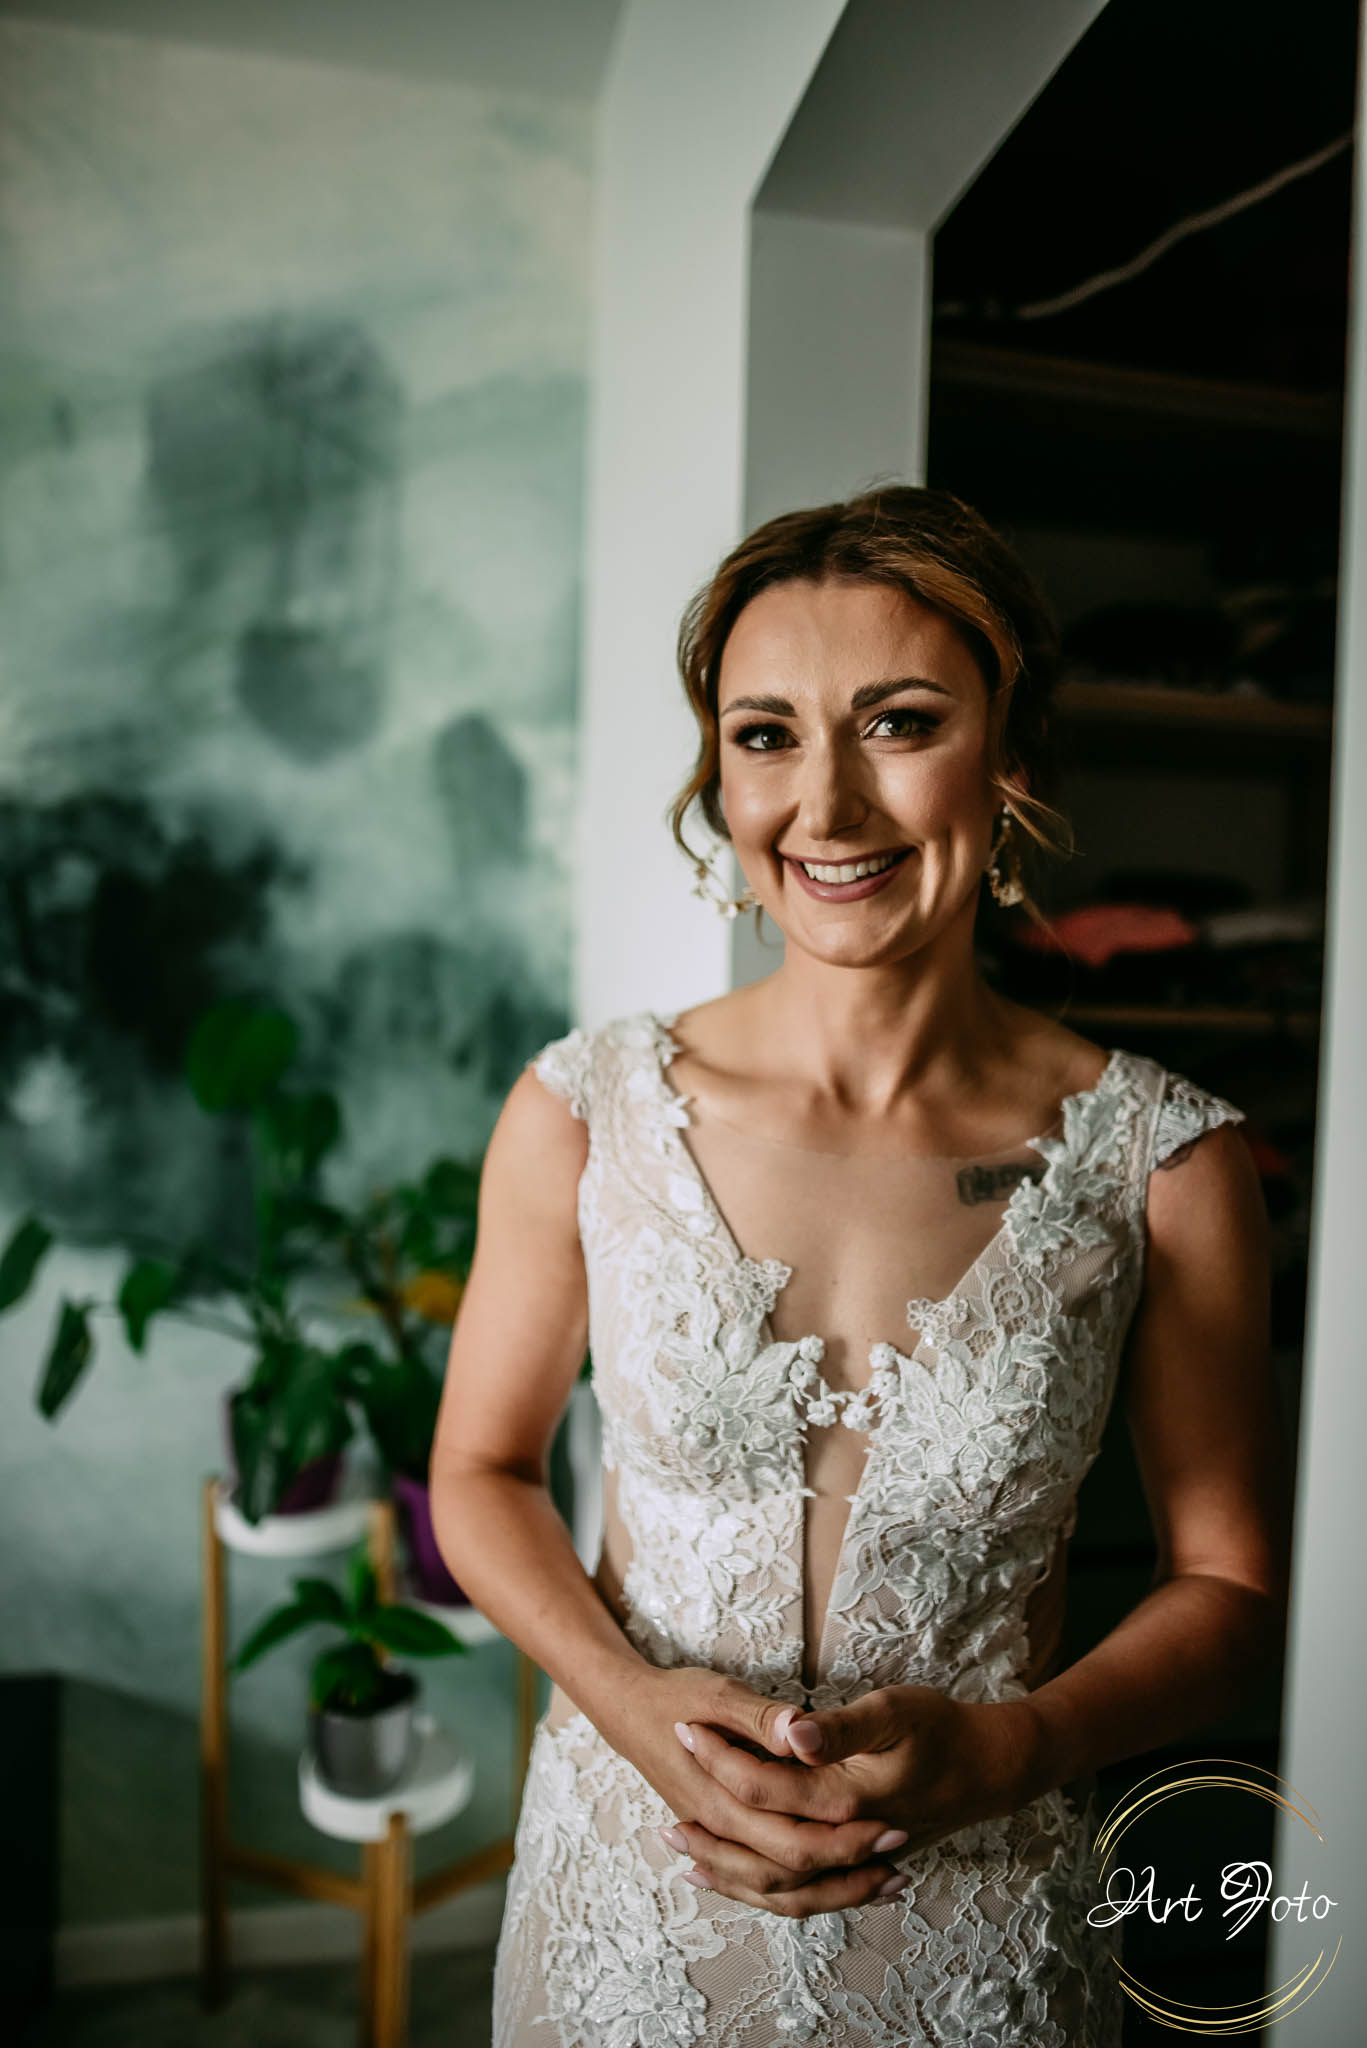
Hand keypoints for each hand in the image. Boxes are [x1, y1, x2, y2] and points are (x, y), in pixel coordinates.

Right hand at [602, 1666, 915, 1917]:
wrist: (628, 1710)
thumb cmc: (678, 1696)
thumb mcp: (720, 1693)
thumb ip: (762, 1719)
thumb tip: (799, 1732)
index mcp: (720, 1799)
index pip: (791, 1840)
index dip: (844, 1840)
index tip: (892, 1826)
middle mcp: (718, 1833)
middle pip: (791, 1873)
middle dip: (850, 1871)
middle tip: (901, 1854)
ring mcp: (716, 1842)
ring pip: (777, 1891)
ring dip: (833, 1892)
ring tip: (887, 1881)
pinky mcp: (721, 1839)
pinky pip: (760, 1884)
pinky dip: (800, 1893)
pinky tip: (838, 1888)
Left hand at [674, 1683, 1043, 1915]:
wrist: (992, 1767)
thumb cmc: (943, 1729)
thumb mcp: (895, 1710)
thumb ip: (840, 1728)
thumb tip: (791, 1733)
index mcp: (845, 1799)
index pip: (763, 1786)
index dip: (720, 1755)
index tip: (685, 1724)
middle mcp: (842, 1838)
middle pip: (759, 1849)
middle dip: (708, 1830)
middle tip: (663, 1812)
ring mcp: (849, 1857)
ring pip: (776, 1883)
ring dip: (726, 1870)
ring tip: (680, 1850)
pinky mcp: (854, 1861)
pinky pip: (799, 1890)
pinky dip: (760, 1888)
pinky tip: (733, 1875)